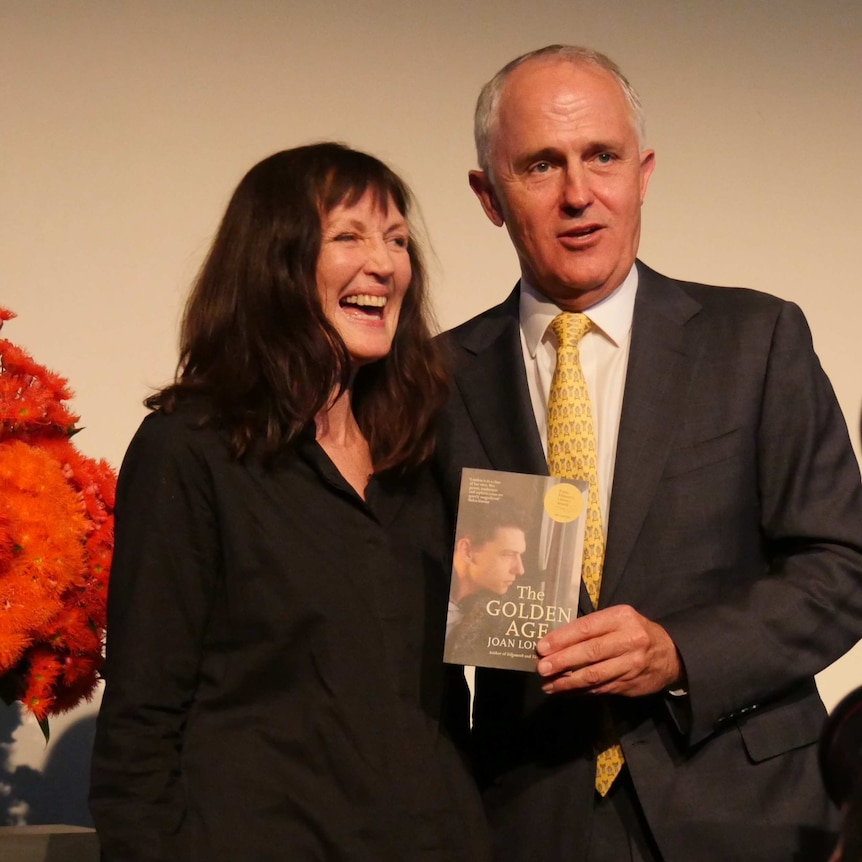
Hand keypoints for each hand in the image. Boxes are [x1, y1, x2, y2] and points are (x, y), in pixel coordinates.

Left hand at [535, 604, 683, 696]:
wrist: (672, 654)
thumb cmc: (635, 631)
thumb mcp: (618, 620)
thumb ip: (592, 628)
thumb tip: (555, 642)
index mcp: (621, 619)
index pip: (586, 628)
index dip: (562, 638)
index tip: (541, 647)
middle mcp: (628, 641)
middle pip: (590, 653)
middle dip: (562, 661)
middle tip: (541, 668)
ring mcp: (631, 665)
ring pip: (594, 675)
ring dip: (567, 681)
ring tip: (547, 684)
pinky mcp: (630, 685)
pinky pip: (600, 688)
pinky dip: (580, 691)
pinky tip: (564, 690)